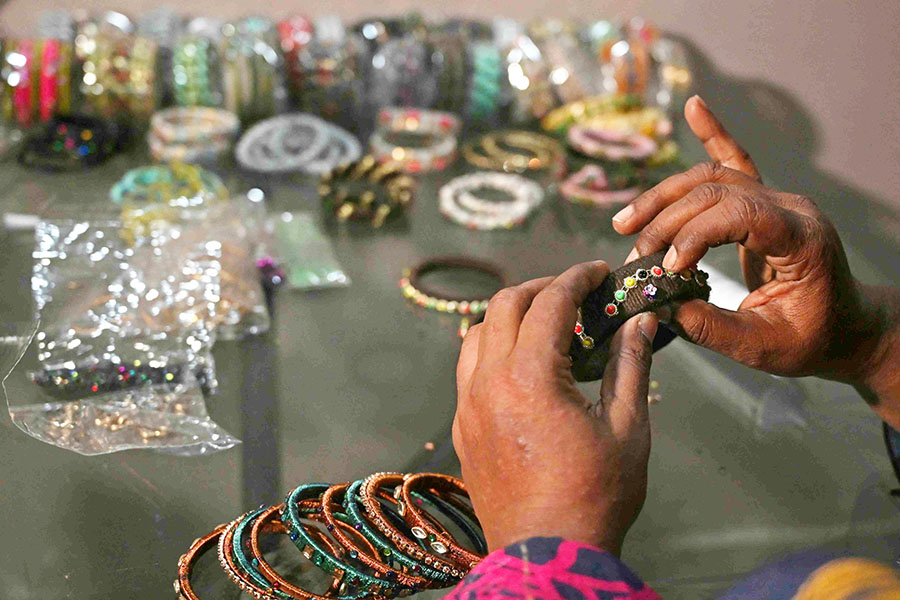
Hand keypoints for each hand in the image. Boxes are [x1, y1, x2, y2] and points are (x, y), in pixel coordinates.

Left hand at [453, 260, 658, 553]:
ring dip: (509, 316)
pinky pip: (467, 370)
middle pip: (503, 306)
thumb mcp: (627, 429)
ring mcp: (468, 406)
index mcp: (530, 377)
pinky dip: (492, 350)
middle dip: (539, 288)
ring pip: (476, 334)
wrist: (547, 554)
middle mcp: (488, 383)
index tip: (597, 271)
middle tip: (573, 292)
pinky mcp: (462, 428)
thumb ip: (631, 366)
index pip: (548, 302)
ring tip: (544, 323)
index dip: (576, 278)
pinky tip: (520, 364)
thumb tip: (640, 322)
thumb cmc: (595, 497)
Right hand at [611, 96, 899, 425]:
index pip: (740, 213)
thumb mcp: (762, 347)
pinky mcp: (764, 202)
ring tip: (626, 223)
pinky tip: (695, 107)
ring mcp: (778, 199)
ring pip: (713, 176)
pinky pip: (736, 161)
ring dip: (665, 196)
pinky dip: (713, 134)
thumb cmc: (811, 339)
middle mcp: (790, 207)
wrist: (846, 327)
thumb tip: (658, 304)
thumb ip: (710, 327)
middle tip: (635, 256)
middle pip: (716, 191)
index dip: (694, 234)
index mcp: (801, 239)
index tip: (666, 269)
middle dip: (667, 220)